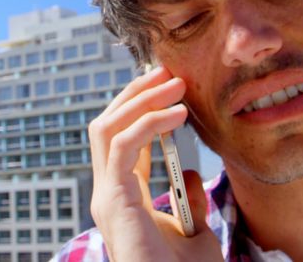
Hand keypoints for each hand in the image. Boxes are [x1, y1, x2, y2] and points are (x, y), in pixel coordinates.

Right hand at [87, 66, 223, 260]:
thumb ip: (188, 200)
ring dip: (141, 99)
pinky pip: (122, 146)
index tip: (171, 84)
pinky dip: (148, 123)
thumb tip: (186, 171)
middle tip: (169, 71)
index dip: (142, 107)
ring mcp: (107, 196)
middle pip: (108, 123)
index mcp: (122, 196)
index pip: (122, 138)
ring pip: (107, 127)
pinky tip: (177, 114)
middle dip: (136, 92)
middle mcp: (108, 192)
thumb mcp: (195, 232)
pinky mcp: (113, 201)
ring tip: (175, 83)